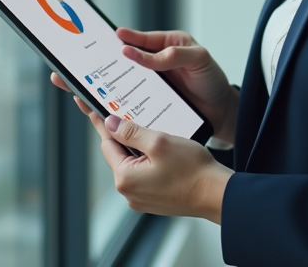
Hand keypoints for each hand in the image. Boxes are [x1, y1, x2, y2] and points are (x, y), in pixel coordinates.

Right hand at [50, 27, 239, 144]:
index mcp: (164, 45)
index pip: (138, 39)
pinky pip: (130, 102)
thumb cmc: (212, 80)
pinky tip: (101, 109)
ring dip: (102, 86)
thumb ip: (173, 55)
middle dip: (99, 64)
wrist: (222, 112)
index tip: (108, 38)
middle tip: (78, 66)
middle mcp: (154, 64)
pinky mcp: (150, 104)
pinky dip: (116, 105)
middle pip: (122, 62)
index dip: (122, 39)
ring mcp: (150, 85)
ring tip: (79, 90)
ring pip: (122, 83)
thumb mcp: (198, 60)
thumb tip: (141, 54)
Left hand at [73, 95, 232, 222]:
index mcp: (125, 177)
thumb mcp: (159, 142)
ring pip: (133, 163)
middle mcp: (129, 192)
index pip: (107, 142)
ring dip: (138, 147)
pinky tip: (161, 150)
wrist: (216, 195)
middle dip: (123, 134)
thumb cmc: (192, 170)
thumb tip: (111, 123)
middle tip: (127, 113)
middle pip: (119, 153)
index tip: (90, 108)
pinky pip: (144, 173)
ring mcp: (142, 198)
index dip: (102, 122)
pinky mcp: (155, 199)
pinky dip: (148, 160)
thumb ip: (131, 132)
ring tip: (150, 131)